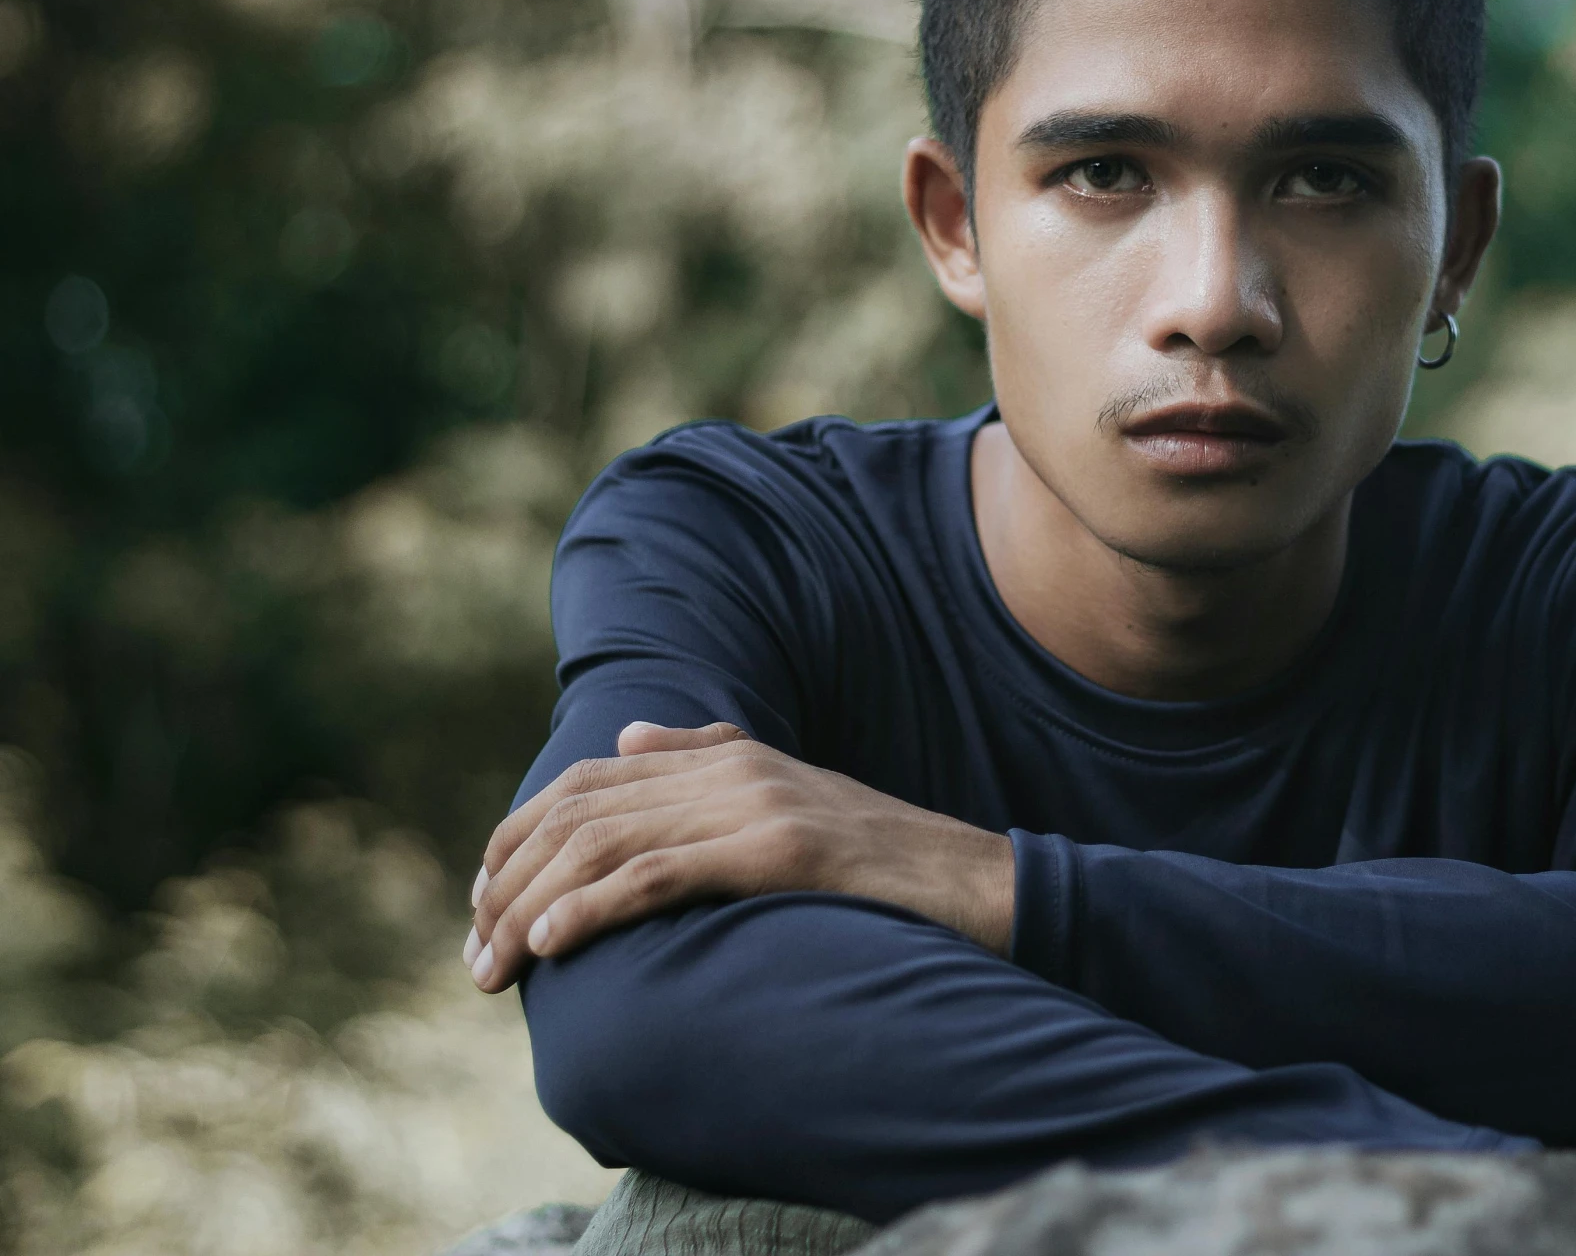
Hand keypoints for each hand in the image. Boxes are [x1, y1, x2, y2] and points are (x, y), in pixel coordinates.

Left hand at [464, 721, 1014, 991]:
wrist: (977, 883)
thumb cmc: (885, 864)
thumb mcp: (793, 799)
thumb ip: (711, 759)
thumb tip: (628, 735)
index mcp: (729, 752)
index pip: (589, 779)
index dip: (519, 835)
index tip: (482, 899)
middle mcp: (732, 766)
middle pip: (580, 810)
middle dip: (508, 882)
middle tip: (473, 954)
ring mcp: (755, 804)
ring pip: (605, 844)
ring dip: (531, 908)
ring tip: (493, 965)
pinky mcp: (777, 851)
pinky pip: (658, 875)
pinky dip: (591, 910)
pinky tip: (550, 946)